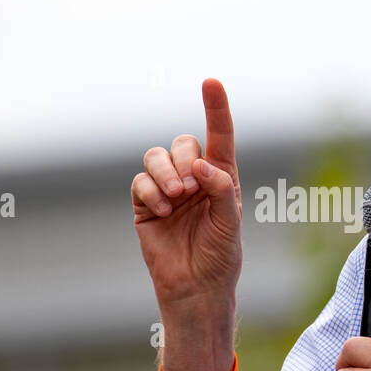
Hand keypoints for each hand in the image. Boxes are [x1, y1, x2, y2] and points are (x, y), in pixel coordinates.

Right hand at [131, 78, 242, 307]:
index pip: (219, 136)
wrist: (196, 288)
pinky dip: (151, 192)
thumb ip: (220, 189)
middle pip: (181, 143)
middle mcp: (193, 178)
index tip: (211, 82)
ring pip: (155, 157)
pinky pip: (140, 182)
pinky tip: (162, 212)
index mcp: (220, 177)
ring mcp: (167, 190)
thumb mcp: (230, 222)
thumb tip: (200, 164)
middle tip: (189, 189)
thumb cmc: (220, 256)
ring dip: (165, 172)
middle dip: (183, 159)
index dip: (215, 108)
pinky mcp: (145, 205)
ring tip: (175, 198)